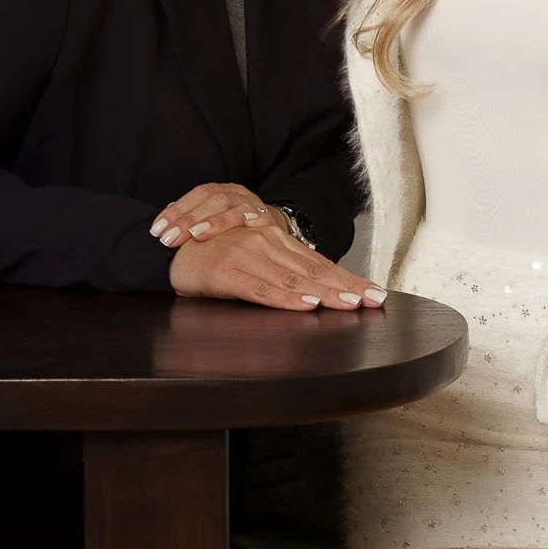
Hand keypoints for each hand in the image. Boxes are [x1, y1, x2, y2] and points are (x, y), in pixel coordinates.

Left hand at [149, 182, 286, 247]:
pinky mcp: (266, 219)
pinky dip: (239, 224)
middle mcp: (235, 193)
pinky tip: (228, 235)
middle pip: (210, 198)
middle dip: (188, 218)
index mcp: (218, 192)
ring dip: (213, 221)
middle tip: (168, 239)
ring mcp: (251, 204)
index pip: (195, 195)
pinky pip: (253, 218)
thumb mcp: (210, 224)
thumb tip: (160, 230)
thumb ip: (190, 223)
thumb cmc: (232, 234)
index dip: (176, 210)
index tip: (157, 230)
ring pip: (231, 206)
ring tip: (196, 236)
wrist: (270, 235)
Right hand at [167, 221, 386, 310]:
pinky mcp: (227, 272)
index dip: (349, 279)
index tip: (376, 294)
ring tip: (348, 303)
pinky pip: (260, 288)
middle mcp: (267, 244)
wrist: (172, 249)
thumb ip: (285, 272)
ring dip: (323, 293)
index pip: (321, 263)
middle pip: (314, 271)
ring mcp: (247, 256)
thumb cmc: (216, 257)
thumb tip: (322, 292)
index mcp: (278, 242)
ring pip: (293, 279)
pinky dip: (284, 298)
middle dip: (346, 287)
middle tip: (373, 300)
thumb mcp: (256, 261)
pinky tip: (304, 305)